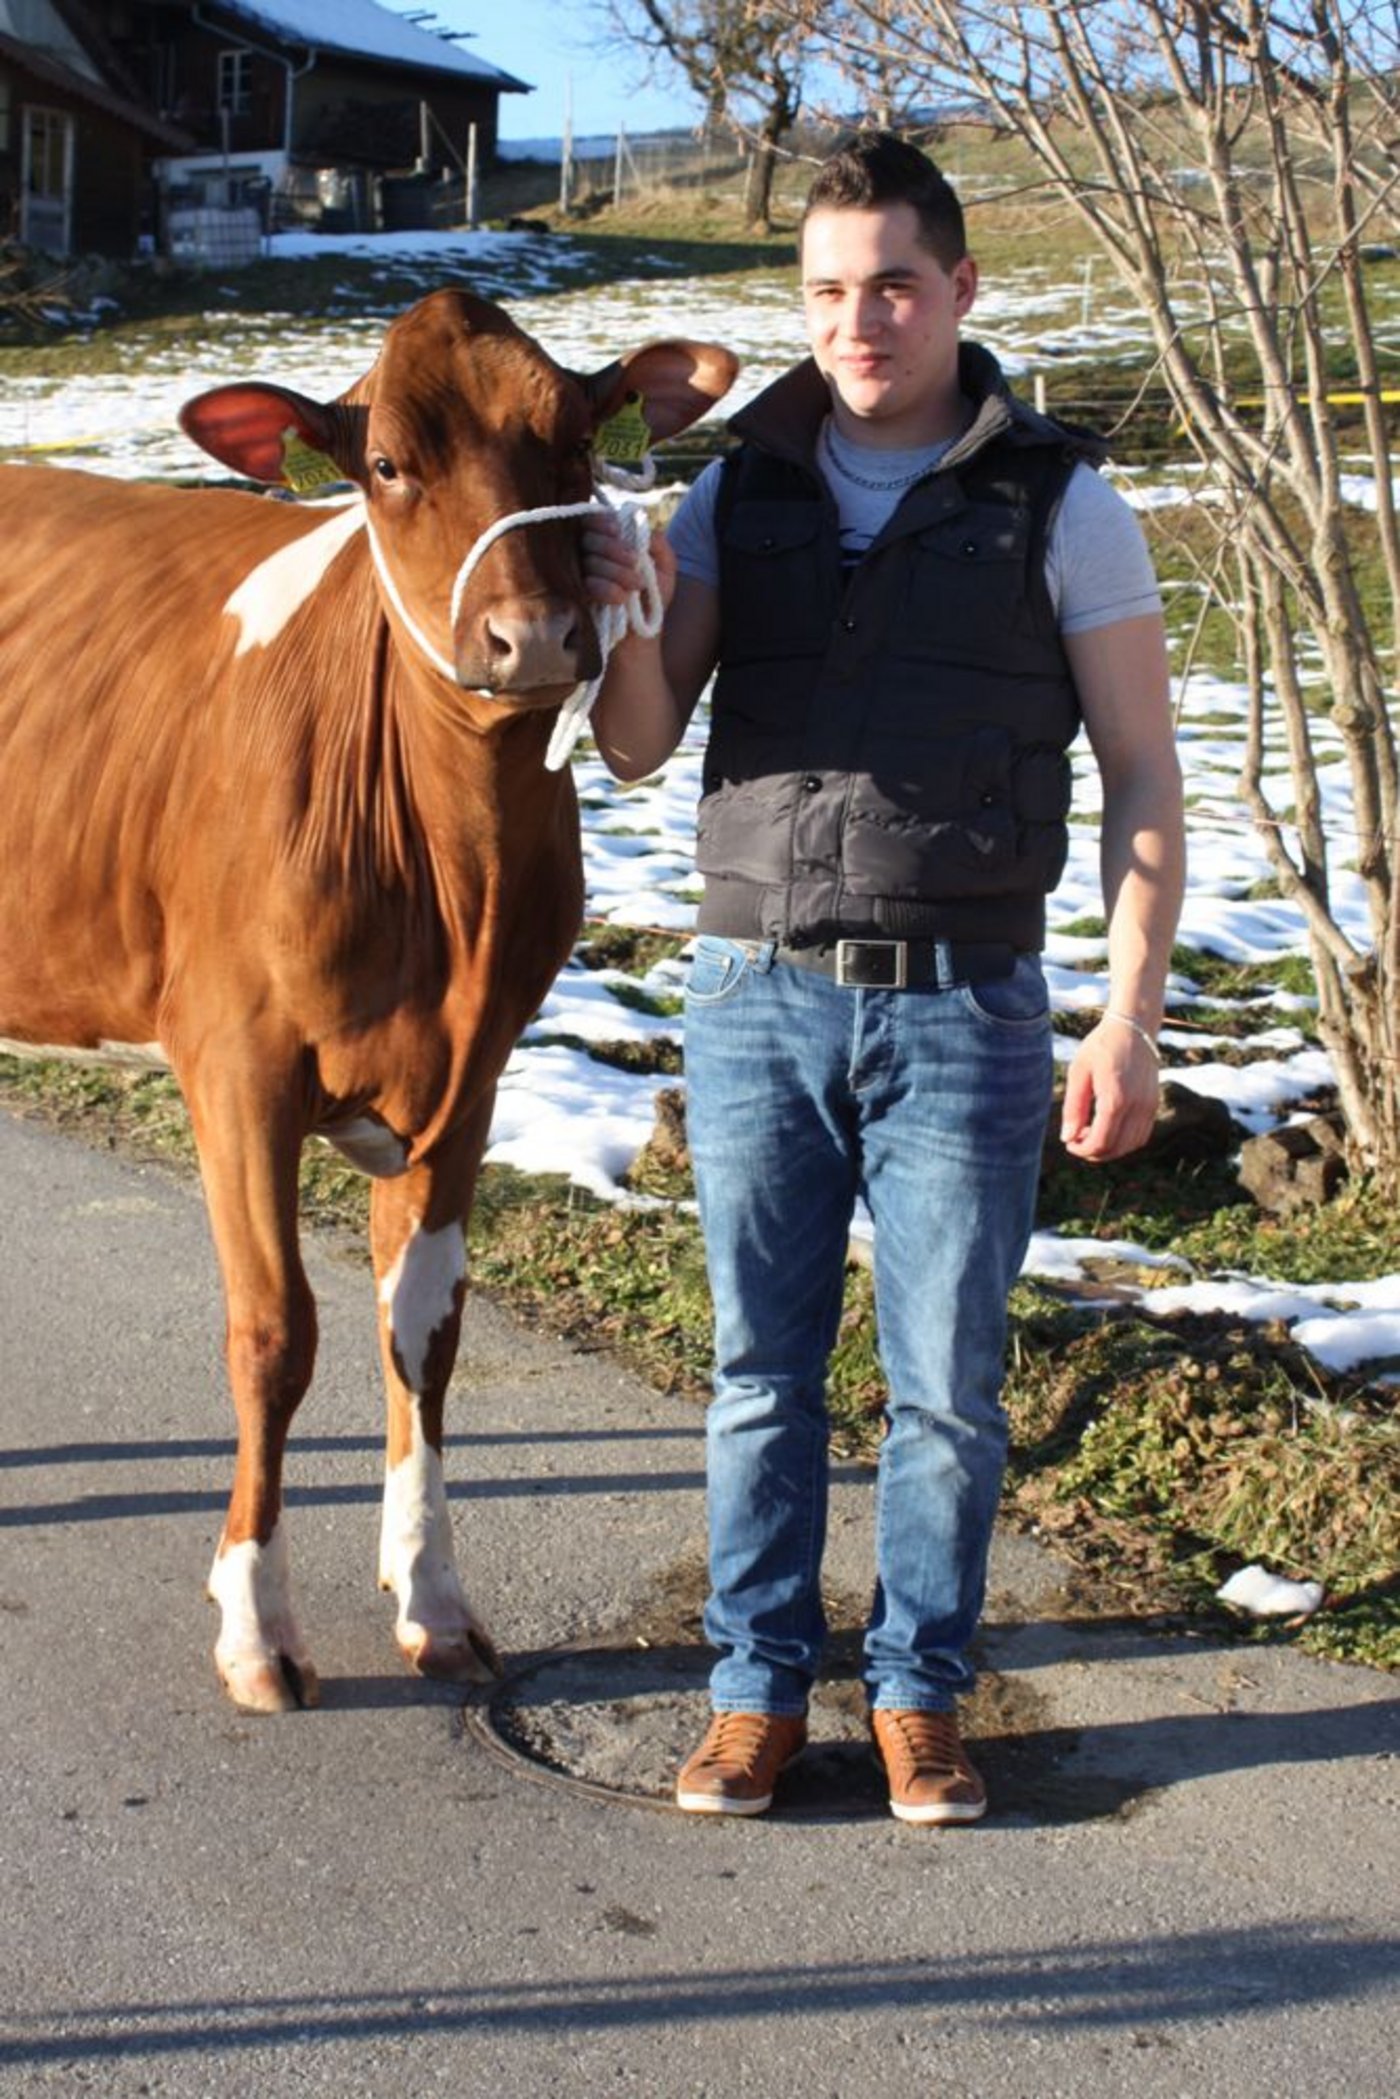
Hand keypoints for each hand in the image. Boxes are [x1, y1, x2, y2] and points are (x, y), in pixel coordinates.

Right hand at [582, 514, 675, 611]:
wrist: (644, 631)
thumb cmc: (653, 597)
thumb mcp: (665, 569)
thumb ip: (659, 545)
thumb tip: (643, 527)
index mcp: (609, 543)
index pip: (593, 521)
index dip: (600, 521)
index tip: (616, 530)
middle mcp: (591, 556)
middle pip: (589, 540)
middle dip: (613, 548)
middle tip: (635, 562)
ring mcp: (582, 576)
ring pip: (590, 562)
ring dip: (615, 571)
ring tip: (638, 585)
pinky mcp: (580, 598)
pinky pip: (587, 586)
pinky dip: (605, 589)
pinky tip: (622, 597)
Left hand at [1059, 1019, 1160, 1162]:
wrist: (1133, 1027)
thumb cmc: (1101, 1046)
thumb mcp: (1079, 1073)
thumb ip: (1073, 1108)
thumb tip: (1068, 1138)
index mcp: (1116, 1098)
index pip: (1101, 1142)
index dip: (1082, 1150)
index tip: (1069, 1143)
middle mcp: (1137, 1105)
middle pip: (1116, 1148)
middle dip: (1094, 1152)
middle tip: (1077, 1140)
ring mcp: (1149, 1105)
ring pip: (1132, 1145)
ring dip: (1110, 1148)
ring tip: (1091, 1133)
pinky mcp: (1154, 1103)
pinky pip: (1142, 1135)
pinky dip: (1125, 1141)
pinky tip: (1108, 1128)